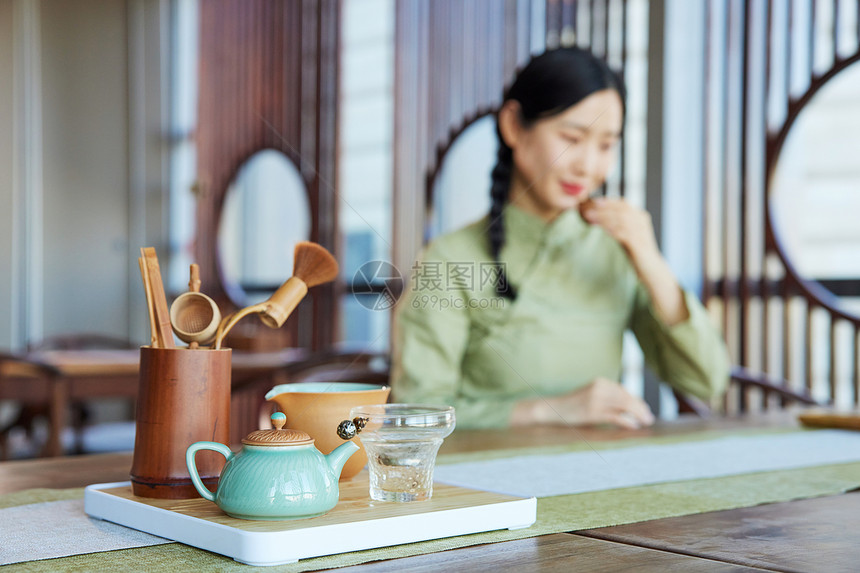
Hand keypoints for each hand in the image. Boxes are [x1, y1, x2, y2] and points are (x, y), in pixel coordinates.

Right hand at [511, 378, 655, 428]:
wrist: (553, 409)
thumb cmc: (574, 405)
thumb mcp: (592, 396)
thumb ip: (608, 398)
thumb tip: (630, 408)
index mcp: (600, 382)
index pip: (624, 390)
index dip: (636, 401)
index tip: (645, 409)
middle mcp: (600, 387)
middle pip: (627, 397)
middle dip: (640, 408)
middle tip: (649, 418)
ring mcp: (596, 400)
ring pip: (624, 406)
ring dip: (637, 414)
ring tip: (645, 422)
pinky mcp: (593, 412)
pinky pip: (615, 416)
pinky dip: (626, 421)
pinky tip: (633, 426)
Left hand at [579, 197, 660, 269]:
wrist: (651, 270)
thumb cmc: (635, 253)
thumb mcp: (625, 236)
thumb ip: (616, 226)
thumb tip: (593, 218)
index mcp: (639, 217)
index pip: (623, 204)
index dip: (608, 202)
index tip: (592, 202)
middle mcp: (642, 221)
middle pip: (621, 209)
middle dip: (603, 209)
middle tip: (586, 211)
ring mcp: (642, 232)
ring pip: (622, 219)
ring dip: (604, 218)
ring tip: (589, 219)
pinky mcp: (640, 244)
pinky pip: (625, 234)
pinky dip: (612, 230)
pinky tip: (601, 231)